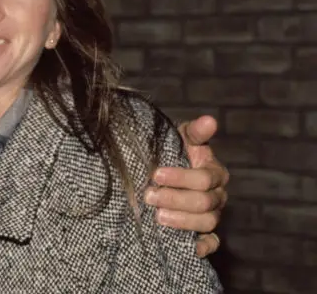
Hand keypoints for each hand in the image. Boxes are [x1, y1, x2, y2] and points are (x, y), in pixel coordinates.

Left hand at [145, 115, 228, 256]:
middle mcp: (218, 195)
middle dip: (175, 199)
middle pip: (204, 203)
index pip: (204, 179)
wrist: (161, 170)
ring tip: (157, 217)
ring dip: (182, 221)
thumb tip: (209, 120)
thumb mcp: (180, 137)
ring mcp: (213, 214)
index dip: (180, 177)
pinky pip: (213, 243)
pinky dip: (204, 247)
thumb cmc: (172, 151)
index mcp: (215, 172)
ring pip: (206, 222)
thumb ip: (195, 131)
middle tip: (149, 197)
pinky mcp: (206, 232)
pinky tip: (191, 247)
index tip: (155, 174)